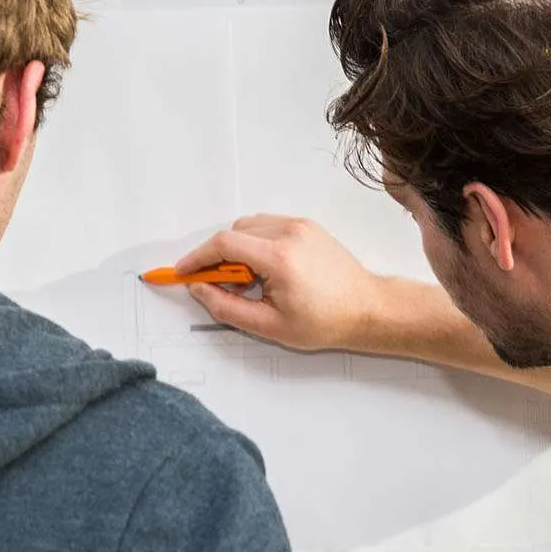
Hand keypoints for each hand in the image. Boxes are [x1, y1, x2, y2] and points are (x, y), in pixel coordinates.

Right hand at [173, 215, 388, 352]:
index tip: (183, 272)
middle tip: (219, 286)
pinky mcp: (307, 226)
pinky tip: (264, 270)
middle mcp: (289, 233)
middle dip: (217, 258)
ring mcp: (300, 226)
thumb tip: (200, 290)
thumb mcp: (269, 325)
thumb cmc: (325, 321)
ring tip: (247, 282)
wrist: (366, 309)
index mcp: (279, 257)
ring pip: (249, 226)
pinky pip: (268, 226)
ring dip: (237, 249)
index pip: (224, 244)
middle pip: (234, 233)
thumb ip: (227, 307)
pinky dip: (256, 243)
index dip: (197, 258)